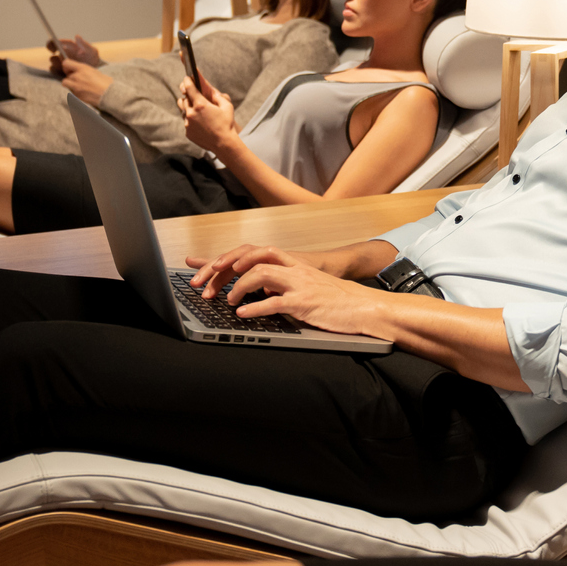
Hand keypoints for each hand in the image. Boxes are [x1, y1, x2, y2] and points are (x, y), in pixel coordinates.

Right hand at [48, 33, 102, 74]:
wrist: (95, 70)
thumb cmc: (92, 58)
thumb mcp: (91, 51)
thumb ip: (84, 44)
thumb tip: (77, 36)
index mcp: (67, 47)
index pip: (55, 43)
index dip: (51, 44)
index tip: (53, 49)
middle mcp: (62, 55)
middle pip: (52, 56)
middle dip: (55, 59)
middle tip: (62, 61)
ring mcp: (61, 64)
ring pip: (53, 64)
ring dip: (57, 66)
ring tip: (66, 68)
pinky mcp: (62, 72)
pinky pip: (56, 72)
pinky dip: (58, 72)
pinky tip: (65, 73)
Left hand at [58, 57, 113, 106]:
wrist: (109, 95)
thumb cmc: (106, 83)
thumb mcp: (95, 71)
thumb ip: (84, 71)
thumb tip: (79, 71)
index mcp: (82, 68)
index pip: (66, 63)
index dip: (67, 66)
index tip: (70, 68)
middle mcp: (77, 76)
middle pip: (67, 74)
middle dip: (71, 76)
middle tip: (78, 79)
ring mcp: (75, 87)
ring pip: (65, 83)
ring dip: (69, 83)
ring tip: (77, 85)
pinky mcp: (76, 95)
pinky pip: (71, 91)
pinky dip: (75, 91)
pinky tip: (83, 92)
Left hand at [177, 74, 235, 154]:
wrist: (224, 143)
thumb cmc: (227, 124)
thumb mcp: (227, 106)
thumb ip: (218, 96)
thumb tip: (212, 92)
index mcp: (200, 104)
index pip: (189, 88)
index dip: (187, 81)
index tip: (187, 78)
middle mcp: (191, 113)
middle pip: (184, 99)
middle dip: (188, 96)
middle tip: (195, 97)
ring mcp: (188, 123)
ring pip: (183, 110)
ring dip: (188, 108)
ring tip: (196, 110)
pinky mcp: (187, 132)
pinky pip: (186, 122)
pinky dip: (191, 120)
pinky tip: (200, 123)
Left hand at [184, 244, 385, 334]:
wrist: (366, 307)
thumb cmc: (337, 300)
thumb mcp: (307, 286)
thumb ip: (283, 285)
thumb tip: (259, 292)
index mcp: (293, 263)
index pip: (252, 252)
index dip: (225, 257)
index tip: (201, 266)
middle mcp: (294, 268)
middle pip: (252, 257)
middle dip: (223, 269)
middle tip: (203, 285)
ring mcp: (299, 284)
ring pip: (261, 274)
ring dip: (238, 287)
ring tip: (225, 300)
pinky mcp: (305, 303)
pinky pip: (275, 302)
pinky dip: (255, 307)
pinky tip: (242, 314)